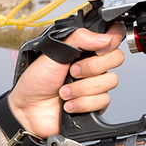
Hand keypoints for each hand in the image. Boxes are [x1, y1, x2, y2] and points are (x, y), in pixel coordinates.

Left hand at [8, 23, 124, 138]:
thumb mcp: (53, 51)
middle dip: (91, 66)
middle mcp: (93, 65)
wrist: (29, 109)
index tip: (97, 48)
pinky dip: (82, 103)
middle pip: (116, 58)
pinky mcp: (95, 105)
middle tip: (72, 71)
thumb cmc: (36, 81)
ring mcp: (95, 85)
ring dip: (82, 88)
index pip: (113, 36)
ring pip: (110, 81)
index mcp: (85, 48)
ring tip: (64, 92)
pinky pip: (103, 101)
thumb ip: (80, 38)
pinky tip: (69, 104)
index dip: (111, 40)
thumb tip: (105, 38)